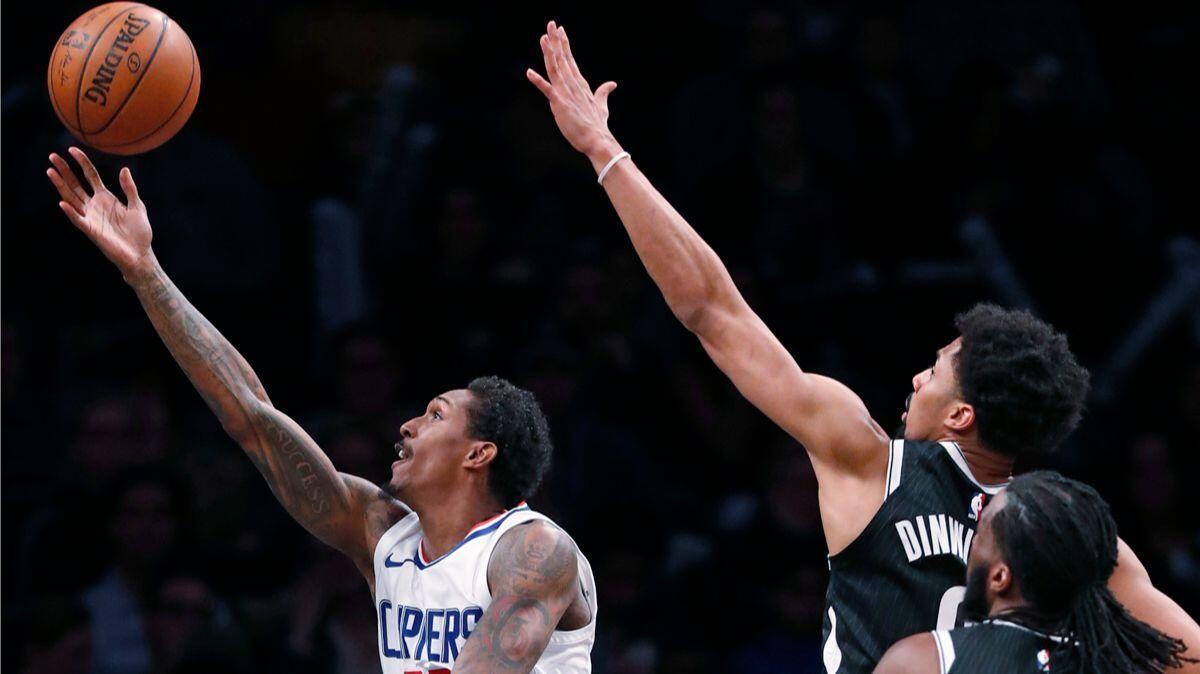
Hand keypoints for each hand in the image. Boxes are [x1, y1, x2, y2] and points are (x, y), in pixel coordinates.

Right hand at [46, 147, 152, 274]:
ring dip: (60, 186)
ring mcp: (90, 217)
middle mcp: (94, 205)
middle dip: (64, 170)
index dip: (82, 162)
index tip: (72, 149)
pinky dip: (70, 212)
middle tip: (52, 156)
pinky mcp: (91, 230)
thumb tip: (124, 169)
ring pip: (71, 198)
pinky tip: (63, 203)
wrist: (140, 253)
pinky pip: (78, 220)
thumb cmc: (139, 232)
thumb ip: (129, 188)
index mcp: (105, 197)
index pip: (90, 175)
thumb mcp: (137, 206)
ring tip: (50, 171)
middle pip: (75, 184)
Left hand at [527, 21, 621, 167]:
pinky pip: (547, 89)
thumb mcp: (601, 105)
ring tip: (544, 37)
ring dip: (549, 52)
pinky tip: (529, 72)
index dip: (564, 44)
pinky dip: (538, 81)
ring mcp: (566, 92)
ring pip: (555, 67)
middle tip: (551, 24)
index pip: (570, 60)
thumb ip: (603, 92)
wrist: (597, 140)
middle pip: (562, 58)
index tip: (560, 31)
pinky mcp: (559, 103)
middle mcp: (573, 84)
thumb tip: (612, 84)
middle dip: (556, 41)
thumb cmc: (597, 126)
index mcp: (581, 84)